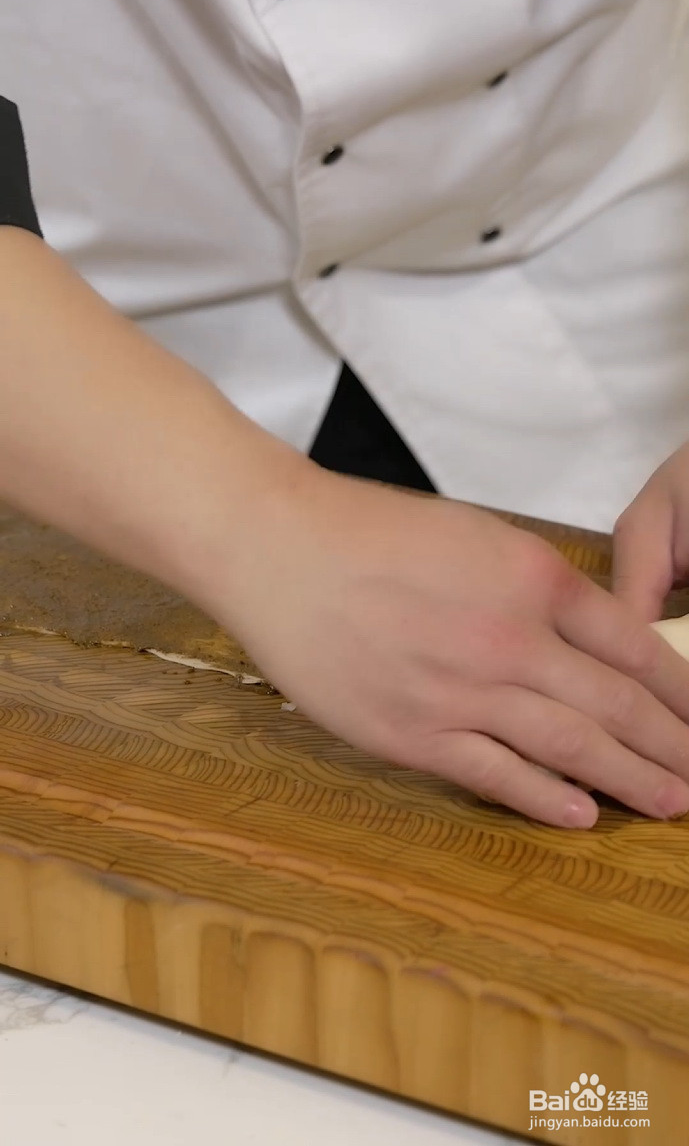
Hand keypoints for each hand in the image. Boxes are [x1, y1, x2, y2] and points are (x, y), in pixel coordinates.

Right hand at [213, 465, 688, 827]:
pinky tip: (582, 815)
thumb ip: (535, 588)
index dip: (679, 691)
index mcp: (531, 578)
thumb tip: (588, 637)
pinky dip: (545, 799)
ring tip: (671, 803)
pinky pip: (496, 775)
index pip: (634, 646)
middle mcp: (509, 638)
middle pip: (616, 706)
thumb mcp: (474, 537)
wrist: (278, 549)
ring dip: (630, 780)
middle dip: (672, 747)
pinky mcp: (413, 733)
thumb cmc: (368, 532)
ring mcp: (462, 691)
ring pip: (569, 747)